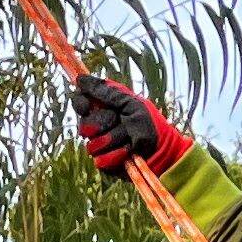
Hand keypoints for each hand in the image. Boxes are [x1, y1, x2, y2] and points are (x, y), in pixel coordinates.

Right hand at [71, 69, 189, 176]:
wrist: (161, 149)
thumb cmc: (148, 123)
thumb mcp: (129, 102)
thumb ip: (106, 92)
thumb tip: (81, 79)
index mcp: (102, 108)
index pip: (80, 103)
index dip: (81, 104)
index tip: (88, 106)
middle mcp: (98, 126)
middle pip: (84, 125)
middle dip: (105, 123)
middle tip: (120, 121)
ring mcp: (99, 146)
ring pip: (92, 145)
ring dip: (115, 140)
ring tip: (129, 138)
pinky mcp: (104, 163)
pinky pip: (100, 160)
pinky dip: (118, 155)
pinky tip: (129, 151)